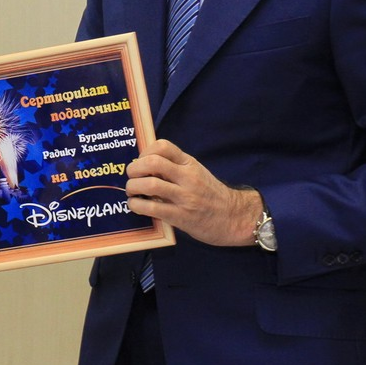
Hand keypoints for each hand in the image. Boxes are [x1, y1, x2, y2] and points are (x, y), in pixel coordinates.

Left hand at [125, 139, 261, 246]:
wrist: (234, 218)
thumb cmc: (211, 195)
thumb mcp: (196, 173)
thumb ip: (175, 167)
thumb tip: (144, 166)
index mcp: (190, 164)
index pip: (163, 146)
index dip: (145, 151)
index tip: (141, 161)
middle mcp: (187, 178)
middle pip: (152, 163)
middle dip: (134, 169)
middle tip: (131, 176)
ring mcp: (185, 197)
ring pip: (149, 185)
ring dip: (133, 187)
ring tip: (132, 191)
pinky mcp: (181, 217)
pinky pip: (152, 208)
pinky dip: (137, 206)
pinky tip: (136, 206)